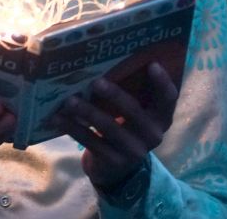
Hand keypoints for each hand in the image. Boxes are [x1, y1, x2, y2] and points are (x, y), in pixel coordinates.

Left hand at [52, 62, 178, 189]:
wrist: (115, 169)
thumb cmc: (124, 127)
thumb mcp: (135, 114)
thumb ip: (132, 92)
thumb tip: (108, 57)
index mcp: (161, 118)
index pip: (168, 99)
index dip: (162, 82)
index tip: (152, 64)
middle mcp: (153, 135)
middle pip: (134, 112)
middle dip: (115, 95)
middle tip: (96, 81)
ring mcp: (134, 151)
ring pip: (109, 127)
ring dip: (87, 112)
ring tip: (69, 100)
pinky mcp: (113, 162)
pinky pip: (91, 141)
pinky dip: (73, 128)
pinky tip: (57, 118)